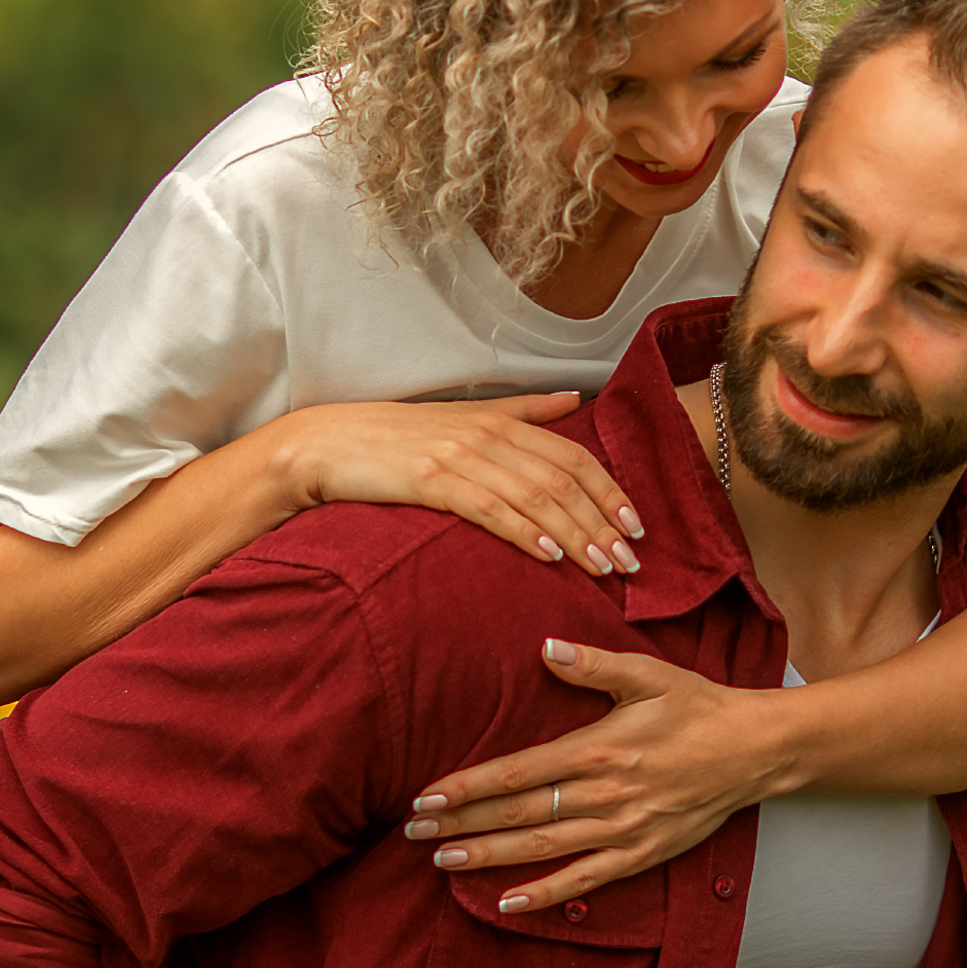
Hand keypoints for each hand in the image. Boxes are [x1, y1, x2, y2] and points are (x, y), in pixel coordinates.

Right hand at [271, 395, 644, 577]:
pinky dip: (525, 532)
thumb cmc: (397, 437)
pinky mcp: (431, 480)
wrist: (329, 443)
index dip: (610, 491)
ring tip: (602, 568)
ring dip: (576, 535)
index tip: (638, 526)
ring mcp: (460, 455)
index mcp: (502, 420)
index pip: (574, 456)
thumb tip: (573, 399)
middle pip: (563, 480)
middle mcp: (488, 433)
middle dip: (602, 523)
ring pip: (535, 497)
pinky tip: (549, 555)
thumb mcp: (467, 415)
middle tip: (631, 562)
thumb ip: (524, 410)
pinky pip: (490, 509)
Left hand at [401, 640, 793, 911]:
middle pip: (519, 815)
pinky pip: (585, 882)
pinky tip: (507, 903)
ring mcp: (622, 830)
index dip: (468, 787)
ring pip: (543, 850)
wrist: (754, 751)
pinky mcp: (641, 855)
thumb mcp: (648, 674)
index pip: (518, 772)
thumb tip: (544, 647)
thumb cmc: (697, 706)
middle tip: (414, 831)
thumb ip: (593, 664)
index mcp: (599, 748)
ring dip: (489, 857)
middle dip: (462, 824)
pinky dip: (545, 895)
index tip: (427, 796)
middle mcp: (605, 794)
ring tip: (443, 862)